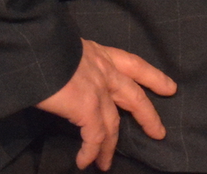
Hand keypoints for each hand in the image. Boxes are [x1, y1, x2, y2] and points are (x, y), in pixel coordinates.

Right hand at [35, 39, 176, 170]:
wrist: (36, 47)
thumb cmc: (44, 45)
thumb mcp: (68, 46)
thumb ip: (77, 62)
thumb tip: (68, 74)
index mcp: (101, 54)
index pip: (134, 64)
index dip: (154, 77)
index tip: (170, 87)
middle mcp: (105, 71)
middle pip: (134, 97)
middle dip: (148, 116)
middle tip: (159, 132)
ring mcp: (99, 91)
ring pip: (114, 124)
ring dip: (110, 147)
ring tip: (107, 164)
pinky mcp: (87, 108)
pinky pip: (94, 137)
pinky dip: (91, 151)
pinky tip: (85, 162)